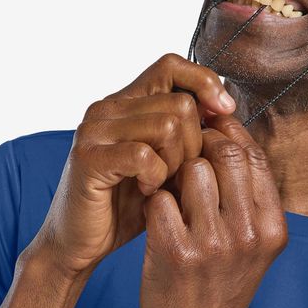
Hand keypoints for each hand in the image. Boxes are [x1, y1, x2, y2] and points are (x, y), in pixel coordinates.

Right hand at [28, 54, 235, 276]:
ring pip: (168, 126)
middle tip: (180, 174)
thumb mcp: (166, 165)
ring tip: (162, 184)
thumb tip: (226, 109)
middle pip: (181, 103)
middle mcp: (108, 107)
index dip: (204, 83)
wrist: (81, 241)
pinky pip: (144, 155)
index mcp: (127, 103)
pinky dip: (155, 178)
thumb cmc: (128, 205)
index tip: (225, 112)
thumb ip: (186, 135)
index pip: (172, 65)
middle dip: (194, 144)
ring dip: (176, 163)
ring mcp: (95, 130)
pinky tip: (147, 192)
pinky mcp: (88, 158)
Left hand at [140, 114, 287, 307]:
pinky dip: (155, 201)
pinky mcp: (174, 251)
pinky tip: (157, 218)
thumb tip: (227, 134)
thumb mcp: (253, 246)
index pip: (253, 155)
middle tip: (183, 158)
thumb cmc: (221, 287)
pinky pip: (160, 197)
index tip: (207, 132)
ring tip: (172, 194)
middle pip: (224, 152)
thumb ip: (249, 197)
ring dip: (176, 175)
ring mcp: (212, 243)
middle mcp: (248, 232)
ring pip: (191, 168)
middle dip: (199, 146)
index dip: (226, 135)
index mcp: (272, 227)